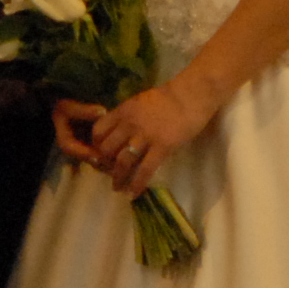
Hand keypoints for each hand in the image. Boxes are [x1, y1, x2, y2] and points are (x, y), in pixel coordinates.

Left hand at [65, 76, 212, 198]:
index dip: (96, 145)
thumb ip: (128, 116)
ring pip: (123, 162)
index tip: (101, 155)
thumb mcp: (140, 102)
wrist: (192, 94)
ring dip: (118, 178)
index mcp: (123, 111)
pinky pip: (145, 170)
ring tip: (118, 188)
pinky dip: (137, 184)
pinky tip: (134, 193)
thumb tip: (120, 132)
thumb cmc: (170, 96)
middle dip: (105, 164)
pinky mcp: (162, 147)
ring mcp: (145, 136)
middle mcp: (129, 124)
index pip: (98, 130)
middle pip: (107, 149)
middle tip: (109, 173)